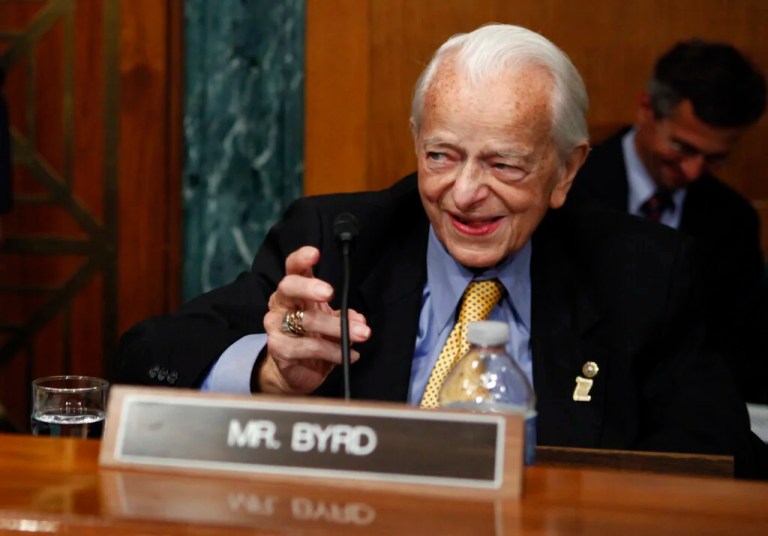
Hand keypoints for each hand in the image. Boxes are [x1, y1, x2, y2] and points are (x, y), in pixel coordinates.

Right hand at [259, 246, 370, 394]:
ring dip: (337, 327)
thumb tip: (359, 319)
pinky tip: (348, 355)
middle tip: (330, 293)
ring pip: (305, 320)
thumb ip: (345, 317)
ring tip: (360, 334)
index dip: (301, 259)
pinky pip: (308, 347)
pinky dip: (333, 351)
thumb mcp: (332, 322)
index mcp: (295, 291)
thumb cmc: (314, 338)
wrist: (296, 371)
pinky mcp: (279, 349)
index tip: (315, 254)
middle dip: (309, 287)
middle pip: (289, 287)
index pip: (293, 269)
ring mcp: (276, 326)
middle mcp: (281, 304)